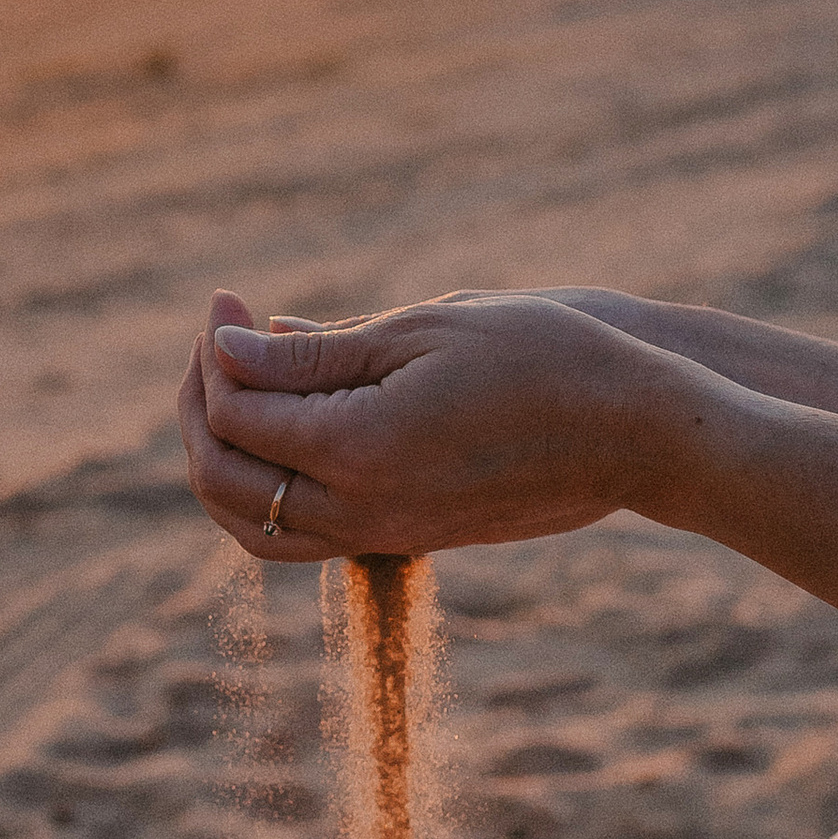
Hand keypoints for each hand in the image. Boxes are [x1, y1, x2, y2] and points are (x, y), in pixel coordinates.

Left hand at [176, 289, 837, 611]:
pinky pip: (302, 533)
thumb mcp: (419, 331)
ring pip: (252, 525)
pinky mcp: (405, 538)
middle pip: (224, 480)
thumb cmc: (542, 357)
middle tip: (218, 339)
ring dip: (222, 458)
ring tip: (236, 386)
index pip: (236, 413)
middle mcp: (360, 511)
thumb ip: (312, 351)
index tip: (228, 300)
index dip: (214, 351)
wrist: (636, 431)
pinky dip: (268, 486)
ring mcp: (383, 534)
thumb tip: (226, 346)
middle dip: (201, 407)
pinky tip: (289, 423)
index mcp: (358, 450)